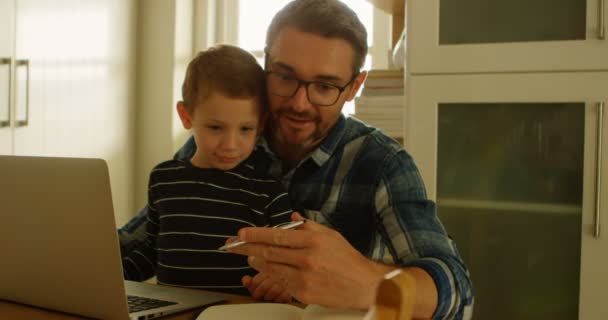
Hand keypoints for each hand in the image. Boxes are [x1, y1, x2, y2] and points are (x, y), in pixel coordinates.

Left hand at [225, 212, 393, 308]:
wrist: (365, 286)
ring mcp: (304, 277)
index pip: (276, 234)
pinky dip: (271, 276)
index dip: (255, 234)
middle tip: (232, 245)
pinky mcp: (304, 293)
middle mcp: (307, 257)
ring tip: (249, 257)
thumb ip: (308, 225)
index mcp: (312, 240)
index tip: (241, 233)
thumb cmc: (348, 259)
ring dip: (256, 262)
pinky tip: (265, 271)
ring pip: (271, 268)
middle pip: (268, 251)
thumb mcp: (330, 235)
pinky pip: (280, 283)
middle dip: (246, 247)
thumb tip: (292, 216)